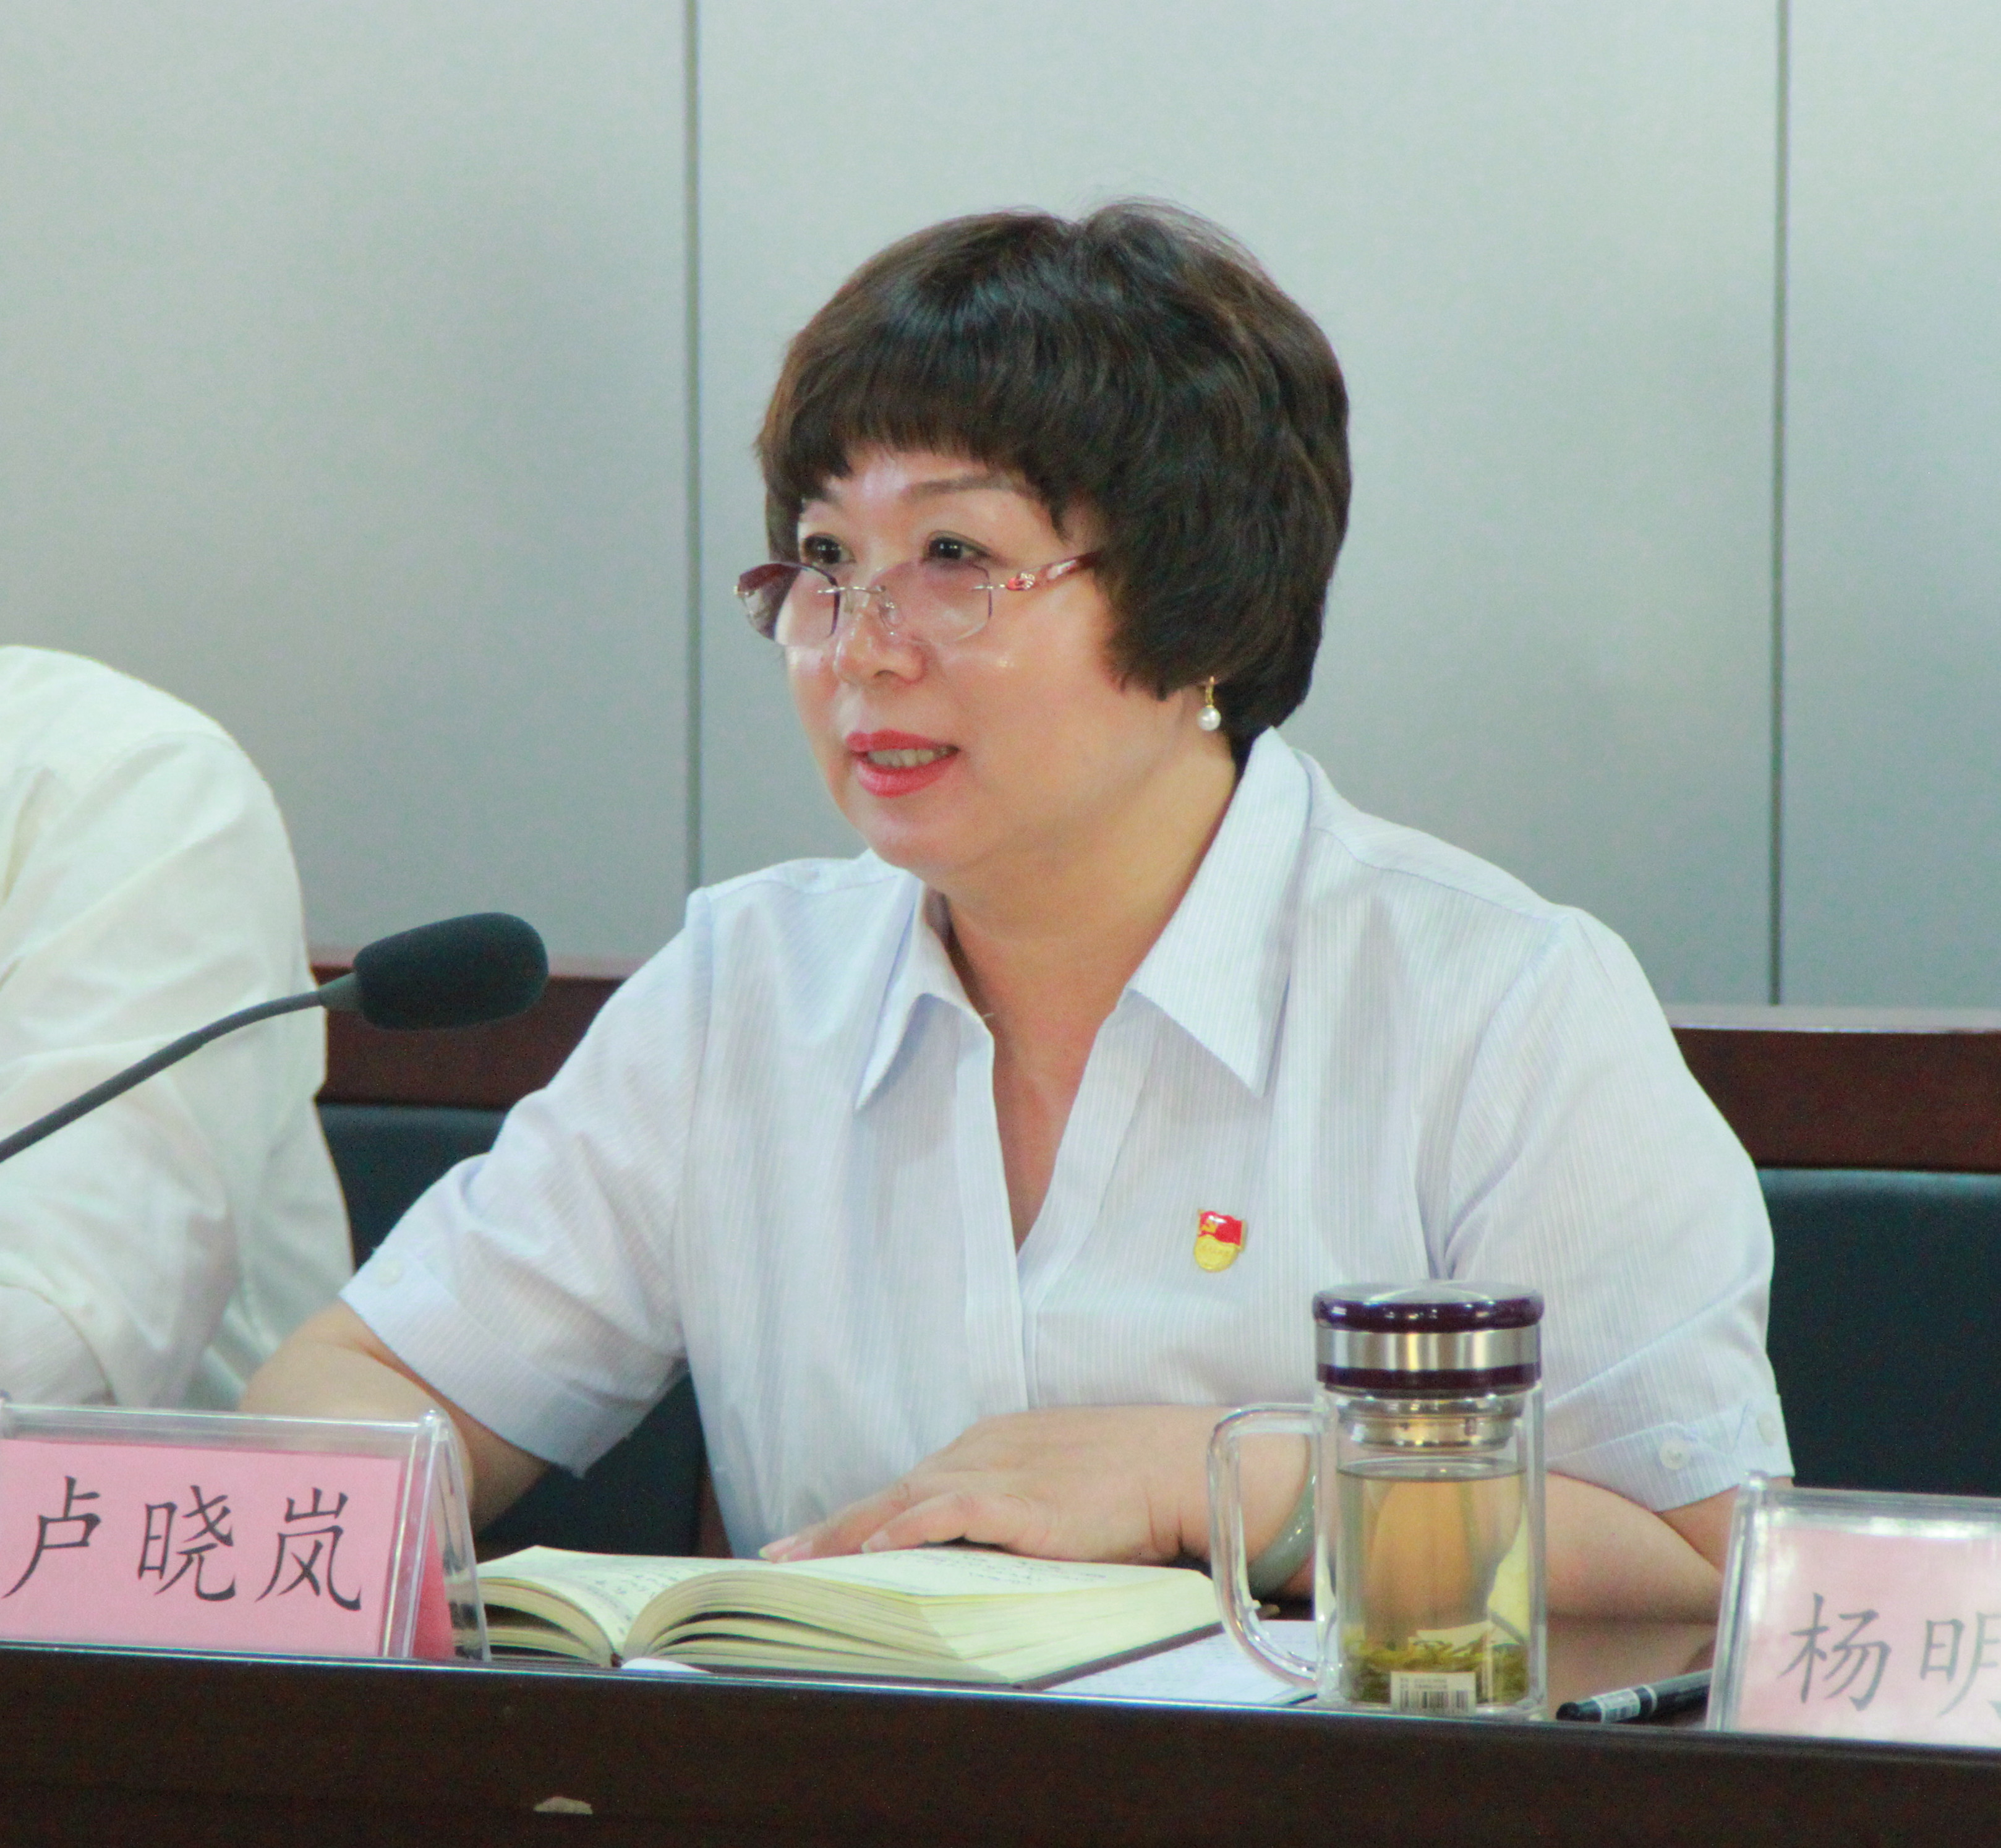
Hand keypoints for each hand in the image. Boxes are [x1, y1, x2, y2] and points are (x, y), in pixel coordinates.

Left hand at [761, 1405, 1225, 1565]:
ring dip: (851, 1533)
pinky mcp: (1026, 1501)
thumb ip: (1011, 1504)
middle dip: (832, 1528)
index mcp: (990, 1446)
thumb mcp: (1057, 1480)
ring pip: (908, 1501)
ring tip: (805, 1563)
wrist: (1181, 1463)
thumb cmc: (1130, 1477)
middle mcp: (984, 1452)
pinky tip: (880, 1546)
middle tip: (779, 1560)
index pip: (907, 1486)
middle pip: (892, 1493)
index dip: (854, 1517)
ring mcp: (1002, 1473)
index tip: (808, 1543)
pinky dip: (914, 1526)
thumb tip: (973, 1546)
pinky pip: (955, 1511)